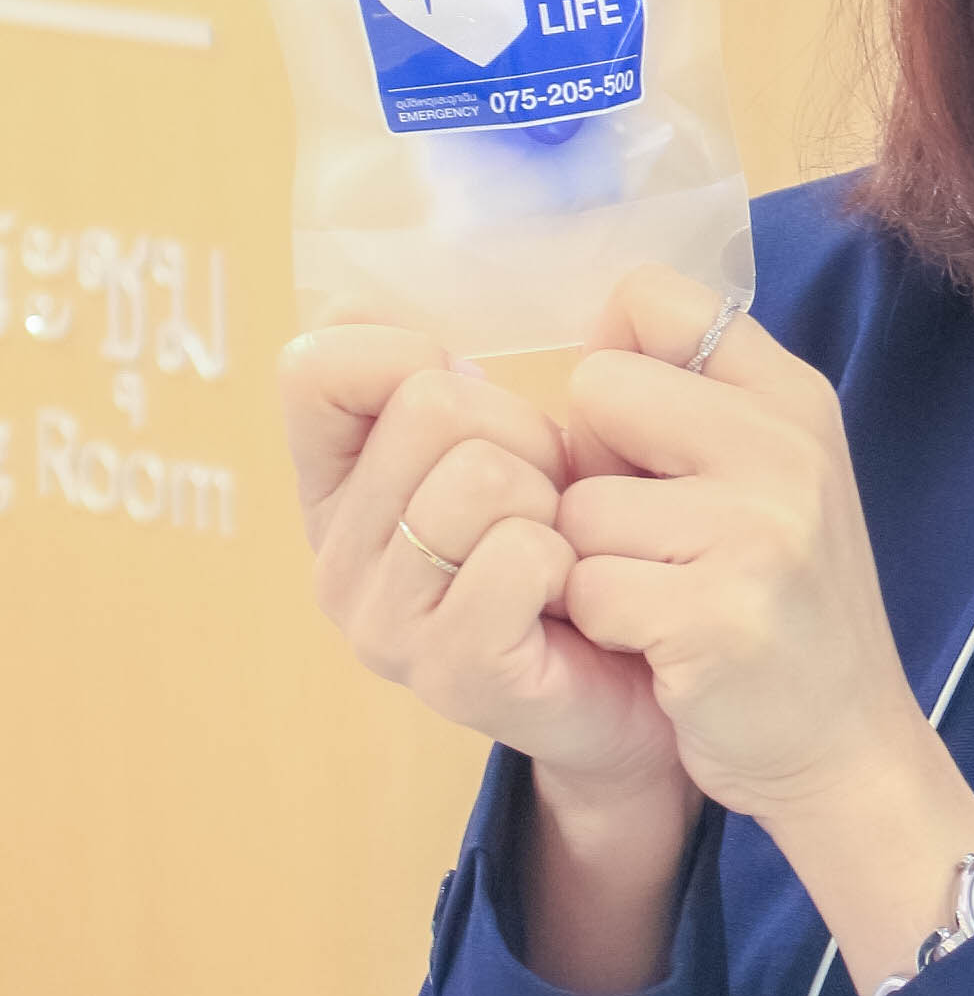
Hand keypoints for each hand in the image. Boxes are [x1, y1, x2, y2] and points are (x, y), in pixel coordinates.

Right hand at [280, 326, 681, 811]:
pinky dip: (567, 556)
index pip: (317, 367)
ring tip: (558, 544)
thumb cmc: (570, 540)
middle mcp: (337, 561)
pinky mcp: (453, 672)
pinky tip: (568, 592)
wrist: (634, 680)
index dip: (409, 356)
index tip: (470, 402)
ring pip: (480, 475)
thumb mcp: (500, 438)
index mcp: (333, 489)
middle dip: (520, 430)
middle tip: (544, 494)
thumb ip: (430, 372)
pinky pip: (520, 553)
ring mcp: (385, 626)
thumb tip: (376, 315)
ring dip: (550, 495)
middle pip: (429, 406)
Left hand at [557, 269, 973, 995]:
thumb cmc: (783, 605)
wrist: (848, 746)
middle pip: (597, 391)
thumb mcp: (769, 480)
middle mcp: (786, 446)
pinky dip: (601, 627)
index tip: (634, 436)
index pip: (654, 297)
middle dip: (590, 470)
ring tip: (657, 601)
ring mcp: (758, 529)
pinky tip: (657, 648)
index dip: (614, 363)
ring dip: (590, 563)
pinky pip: (586, 588)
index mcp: (794, 398)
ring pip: (577, 506)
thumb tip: (587, 341)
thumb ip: (690, 409)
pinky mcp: (716, 614)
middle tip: (643, 537)